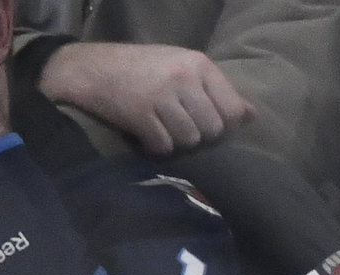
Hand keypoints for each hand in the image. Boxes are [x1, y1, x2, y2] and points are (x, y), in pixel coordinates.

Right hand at [40, 41, 251, 154]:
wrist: (87, 69)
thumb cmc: (141, 69)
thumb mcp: (181, 67)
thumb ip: (217, 90)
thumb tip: (252, 115)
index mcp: (198, 64)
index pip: (232, 110)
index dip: (222, 124)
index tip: (204, 120)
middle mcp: (182, 76)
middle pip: (212, 129)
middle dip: (197, 134)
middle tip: (177, 123)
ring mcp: (160, 94)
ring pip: (189, 140)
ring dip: (176, 140)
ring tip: (160, 125)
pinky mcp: (140, 113)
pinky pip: (164, 146)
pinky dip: (155, 146)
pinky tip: (145, 132)